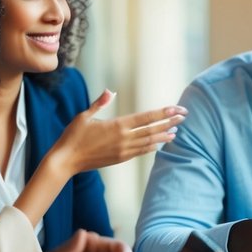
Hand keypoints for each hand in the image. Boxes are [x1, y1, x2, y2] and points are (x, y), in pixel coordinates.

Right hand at [54, 90, 187, 172]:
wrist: (66, 161)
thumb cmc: (73, 136)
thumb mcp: (84, 116)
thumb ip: (100, 103)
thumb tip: (111, 91)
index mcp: (117, 125)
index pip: (146, 117)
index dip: (163, 113)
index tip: (176, 109)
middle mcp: (124, 138)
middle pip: (153, 129)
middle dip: (170, 122)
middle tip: (184, 116)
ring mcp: (123, 150)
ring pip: (150, 142)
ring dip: (164, 136)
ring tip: (176, 131)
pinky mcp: (121, 159)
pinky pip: (141, 151)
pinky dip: (153, 147)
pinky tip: (159, 143)